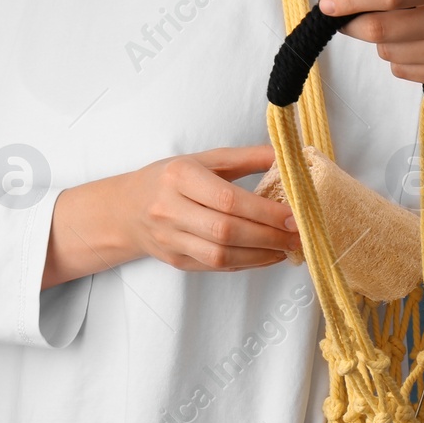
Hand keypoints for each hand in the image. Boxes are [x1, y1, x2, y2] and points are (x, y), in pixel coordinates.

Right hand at [43, 145, 299, 288]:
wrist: (127, 209)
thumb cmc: (170, 180)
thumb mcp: (204, 160)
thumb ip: (246, 158)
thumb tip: (289, 155)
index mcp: (179, 177)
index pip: (227, 199)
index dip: (264, 211)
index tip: (292, 215)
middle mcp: (170, 209)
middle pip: (226, 231)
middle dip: (268, 236)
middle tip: (297, 235)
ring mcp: (170, 239)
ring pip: (221, 255)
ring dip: (261, 255)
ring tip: (287, 248)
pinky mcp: (176, 261)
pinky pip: (216, 267)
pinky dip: (247, 263)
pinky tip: (268, 256)